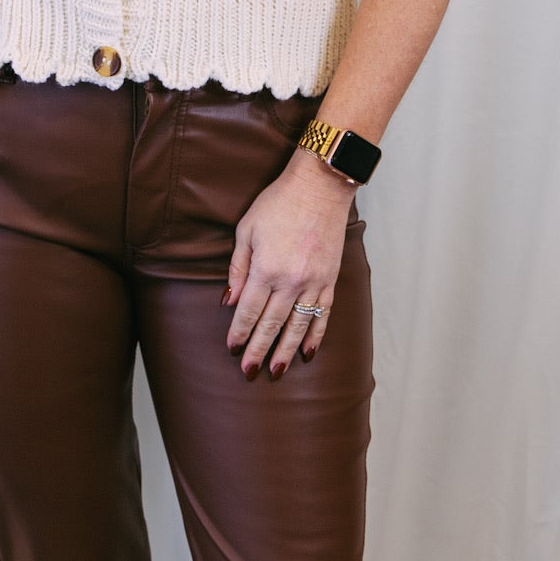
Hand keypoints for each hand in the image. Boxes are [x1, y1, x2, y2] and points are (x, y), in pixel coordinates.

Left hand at [224, 150, 356, 375]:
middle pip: (272, 324)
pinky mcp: (331, 278)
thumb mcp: (246, 230)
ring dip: (286, 350)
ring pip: (298, 325)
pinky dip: (316, 334)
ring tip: (278, 371)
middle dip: (259, 350)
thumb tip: (229, 301)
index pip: (249, 311)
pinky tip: (308, 351)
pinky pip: (323, 313)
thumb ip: (237, 268)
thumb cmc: (278, 204)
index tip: (232, 349)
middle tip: (250, 373)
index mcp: (266, 268)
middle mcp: (291, 281)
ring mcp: (314, 281)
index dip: (240, 332)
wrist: (320, 187)